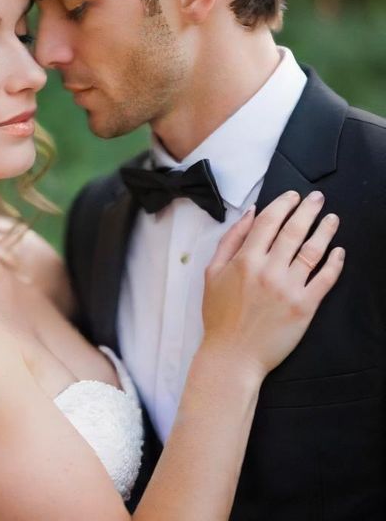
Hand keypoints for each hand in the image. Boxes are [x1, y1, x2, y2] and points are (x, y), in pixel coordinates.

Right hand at [202, 190, 343, 378]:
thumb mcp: (212, 272)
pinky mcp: (305, 307)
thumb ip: (230, 240)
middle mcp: (268, 270)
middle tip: (317, 198)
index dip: (283, 204)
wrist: (233, 355)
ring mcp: (289, 289)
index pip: (269, 222)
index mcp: (245, 260)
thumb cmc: (219, 314)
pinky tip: (339, 251)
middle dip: (308, 210)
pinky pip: (325, 279)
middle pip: (294, 231)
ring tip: (332, 218)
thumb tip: (250, 214)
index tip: (293, 196)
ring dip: (325, 231)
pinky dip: (335, 263)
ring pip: (312, 252)